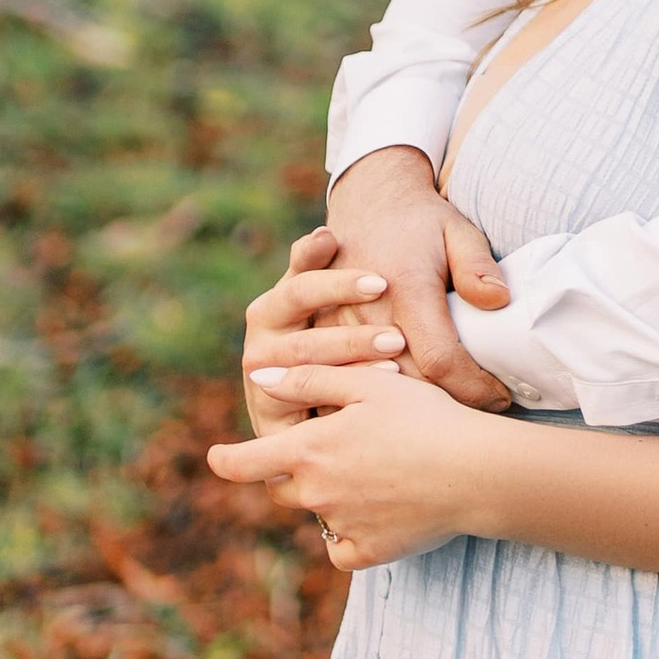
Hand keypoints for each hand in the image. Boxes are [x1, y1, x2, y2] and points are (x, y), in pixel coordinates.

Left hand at [208, 361, 485, 571]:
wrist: (475, 472)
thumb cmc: (424, 418)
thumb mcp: (368, 383)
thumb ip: (310, 377)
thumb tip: (260, 376)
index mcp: (308, 450)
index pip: (242, 463)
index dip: (225, 460)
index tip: (218, 457)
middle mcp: (315, 493)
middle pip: (282, 488)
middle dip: (295, 472)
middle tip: (331, 452)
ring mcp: (341, 526)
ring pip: (317, 515)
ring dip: (328, 498)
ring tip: (370, 475)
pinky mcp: (368, 553)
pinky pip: (342, 548)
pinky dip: (350, 534)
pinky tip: (376, 512)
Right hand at [242, 229, 410, 430]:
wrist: (327, 401)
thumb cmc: (349, 326)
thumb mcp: (338, 294)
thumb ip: (321, 265)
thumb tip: (324, 234)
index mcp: (275, 305)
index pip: (300, 285)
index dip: (337, 284)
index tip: (379, 282)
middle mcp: (261, 342)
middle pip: (304, 341)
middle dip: (352, 338)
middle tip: (397, 337)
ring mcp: (261, 383)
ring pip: (302, 375)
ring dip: (348, 373)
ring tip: (394, 370)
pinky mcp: (270, 424)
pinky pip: (301, 417)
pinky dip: (336, 410)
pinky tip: (371, 405)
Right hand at [322, 147, 512, 410]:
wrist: (367, 198)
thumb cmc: (420, 220)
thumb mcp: (458, 231)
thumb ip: (477, 266)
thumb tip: (499, 301)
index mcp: (405, 287)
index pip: (440, 359)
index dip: (472, 386)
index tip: (501, 396)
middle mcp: (366, 310)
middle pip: (409, 380)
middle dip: (449, 400)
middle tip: (486, 405)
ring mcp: (339, 322)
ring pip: (379, 383)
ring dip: (417, 401)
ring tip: (457, 404)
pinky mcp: (324, 329)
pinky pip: (353, 373)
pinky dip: (384, 390)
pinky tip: (415, 398)